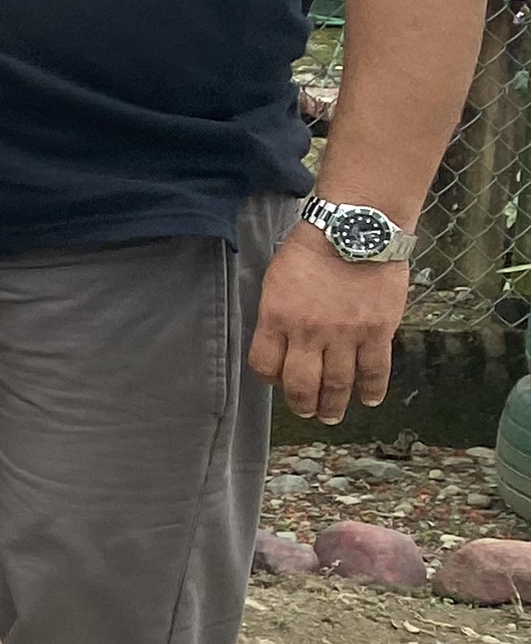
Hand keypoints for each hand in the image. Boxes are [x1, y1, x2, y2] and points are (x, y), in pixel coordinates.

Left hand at [250, 228, 406, 422]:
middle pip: (301, 385)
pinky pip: (375, 371)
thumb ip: (278, 314)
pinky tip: (369, 399)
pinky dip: (372, 389)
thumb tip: (281, 341)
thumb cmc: (312, 249)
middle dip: (302, 404)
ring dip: (334, 405)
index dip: (270, 378)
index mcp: (277, 318)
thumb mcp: (277, 279)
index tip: (277, 380)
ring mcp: (345, 335)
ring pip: (337, 384)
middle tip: (306, 412)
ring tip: (332, 415)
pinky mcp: (378, 332)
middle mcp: (309, 333)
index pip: (265, 364)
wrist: (356, 228)